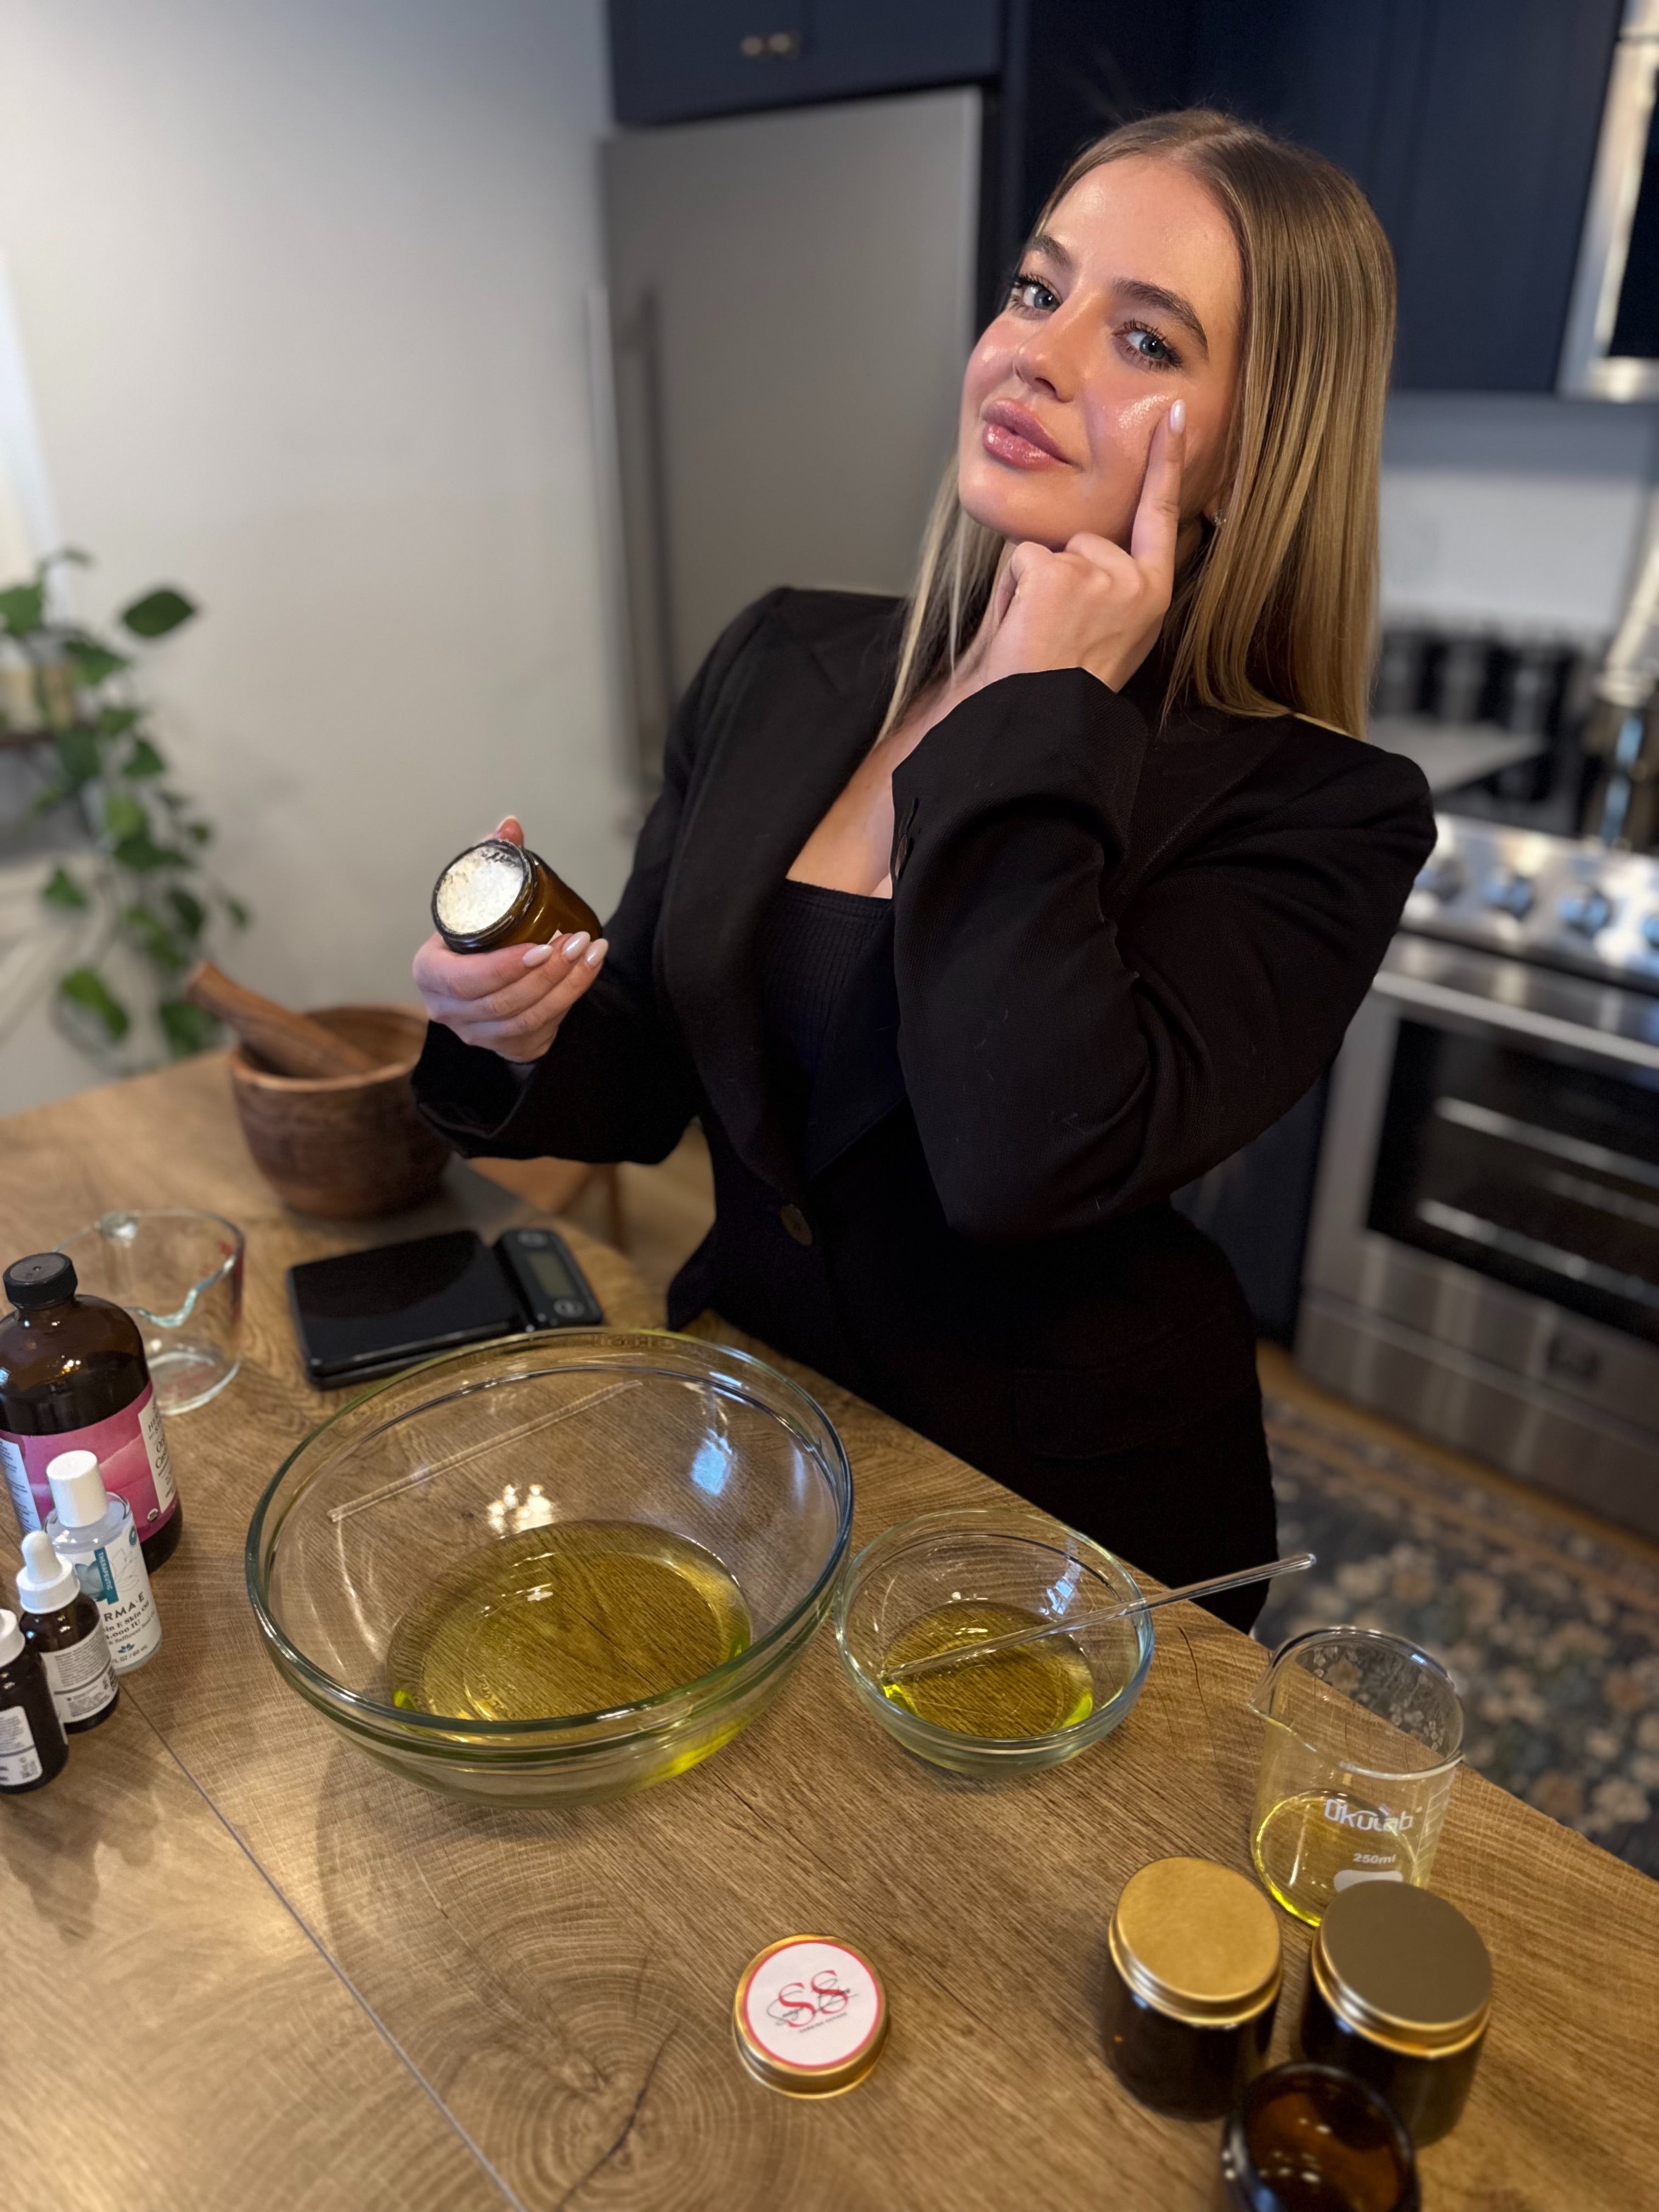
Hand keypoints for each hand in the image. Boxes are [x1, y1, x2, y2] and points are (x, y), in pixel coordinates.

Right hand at [412, 817, 608, 1062]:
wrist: (488, 981)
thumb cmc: (479, 936)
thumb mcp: (478, 902)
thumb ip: (492, 862)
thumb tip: (510, 825)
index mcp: (431, 972)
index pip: (462, 979)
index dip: (502, 967)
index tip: (539, 944)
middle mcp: (447, 1008)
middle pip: (500, 1000)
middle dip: (545, 972)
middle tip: (576, 940)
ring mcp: (476, 1031)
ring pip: (525, 1016)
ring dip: (564, 983)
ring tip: (589, 950)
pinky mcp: (506, 1044)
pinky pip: (542, 1026)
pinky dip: (571, 996)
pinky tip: (589, 968)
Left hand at [975, 398, 1185, 695]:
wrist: (1042, 717)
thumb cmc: (1068, 681)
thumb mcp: (1114, 631)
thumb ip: (1115, 584)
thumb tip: (1093, 546)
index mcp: (1153, 594)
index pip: (1160, 516)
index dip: (1167, 463)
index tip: (1173, 416)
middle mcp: (1134, 581)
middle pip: (1084, 538)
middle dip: (1061, 573)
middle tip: (1057, 630)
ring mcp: (1100, 574)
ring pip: (1051, 549)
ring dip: (1034, 586)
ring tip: (1042, 633)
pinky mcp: (1060, 573)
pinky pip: (1024, 560)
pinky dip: (1013, 591)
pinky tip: (1026, 625)